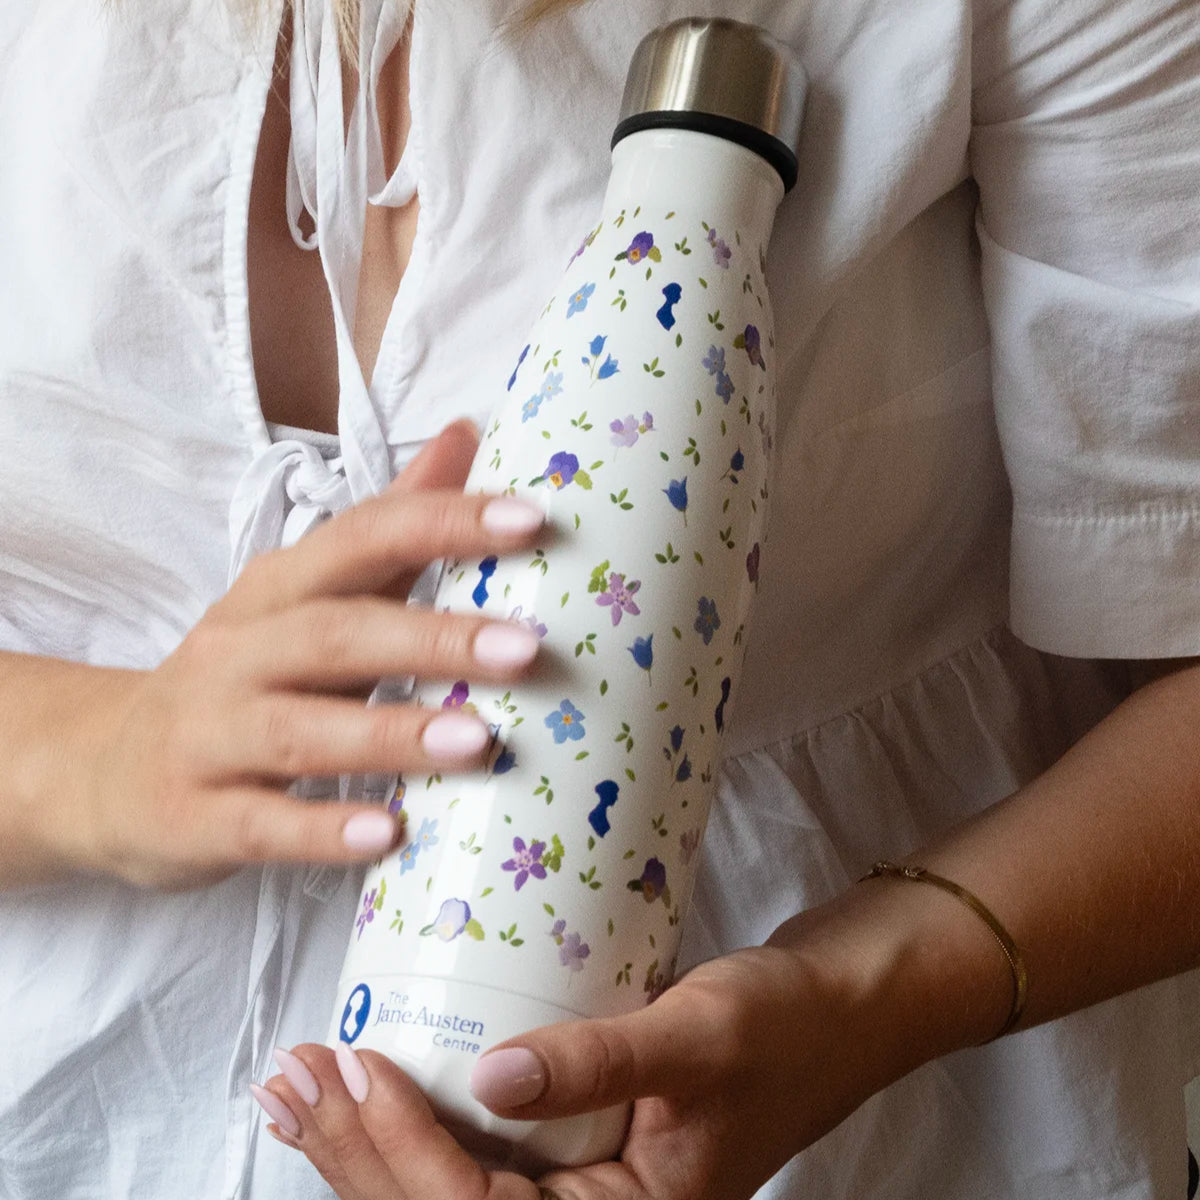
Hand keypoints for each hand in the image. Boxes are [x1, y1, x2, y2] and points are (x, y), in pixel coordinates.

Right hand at [34, 421, 548, 889]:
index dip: (444, 522)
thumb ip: (388, 528)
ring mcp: (209, 736)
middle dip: (432, 639)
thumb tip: (468, 436)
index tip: (531, 519)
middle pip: (335, 633)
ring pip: (299, 730)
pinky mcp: (193, 818)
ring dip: (390, 734)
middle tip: (526, 649)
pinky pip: (260, 825)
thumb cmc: (241, 677)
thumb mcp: (304, 597)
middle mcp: (237, 653)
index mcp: (277, 590)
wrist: (104, 771)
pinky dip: (322, 830)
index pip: (362, 537)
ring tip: (479, 743)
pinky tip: (387, 835)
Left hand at [252, 910, 934, 1199]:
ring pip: (444, 1185)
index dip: (403, 1150)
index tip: (352, 1068)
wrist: (831, 1011)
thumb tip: (490, 1078)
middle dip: (354, 1152)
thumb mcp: (695, 1040)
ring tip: (299, 1089)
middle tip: (289, 1082)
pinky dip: (409, 1118)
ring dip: (365, 1140)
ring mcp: (576, 1190)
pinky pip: (472, 1150)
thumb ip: (597, 1064)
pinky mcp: (571, 1146)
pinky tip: (368, 1081)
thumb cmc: (781, 1029)